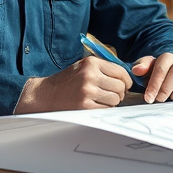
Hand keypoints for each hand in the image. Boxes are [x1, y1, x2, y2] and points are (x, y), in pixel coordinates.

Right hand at [15, 58, 130, 112]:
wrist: (47, 94)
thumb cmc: (67, 81)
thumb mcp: (83, 66)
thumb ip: (102, 68)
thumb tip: (126, 77)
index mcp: (91, 63)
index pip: (120, 71)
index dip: (126, 80)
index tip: (125, 85)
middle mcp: (90, 75)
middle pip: (120, 86)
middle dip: (120, 92)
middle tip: (113, 95)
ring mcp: (87, 91)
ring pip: (115, 99)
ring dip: (112, 102)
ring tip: (102, 100)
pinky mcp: (84, 106)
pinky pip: (106, 109)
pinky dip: (104, 109)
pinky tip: (96, 105)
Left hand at [131, 53, 172, 102]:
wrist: (171, 76)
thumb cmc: (156, 74)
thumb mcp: (146, 69)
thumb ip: (141, 67)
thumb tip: (137, 70)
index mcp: (167, 57)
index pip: (161, 68)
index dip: (154, 84)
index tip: (148, 98)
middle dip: (165, 89)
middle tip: (158, 100)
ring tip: (170, 100)